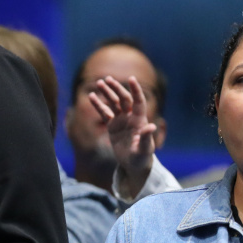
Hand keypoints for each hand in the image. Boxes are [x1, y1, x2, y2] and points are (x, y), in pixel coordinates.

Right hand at [88, 76, 157, 199]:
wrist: (134, 164)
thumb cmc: (142, 158)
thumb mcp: (144, 149)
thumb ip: (146, 138)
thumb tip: (151, 126)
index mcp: (139, 120)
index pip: (138, 101)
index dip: (135, 90)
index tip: (131, 79)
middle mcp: (130, 117)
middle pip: (124, 99)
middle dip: (116, 89)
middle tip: (107, 79)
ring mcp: (121, 121)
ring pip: (114, 103)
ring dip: (108, 93)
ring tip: (99, 83)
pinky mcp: (112, 126)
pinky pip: (104, 113)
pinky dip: (98, 104)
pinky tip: (92, 96)